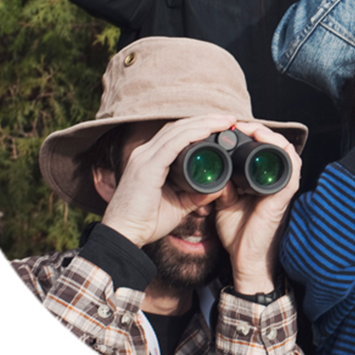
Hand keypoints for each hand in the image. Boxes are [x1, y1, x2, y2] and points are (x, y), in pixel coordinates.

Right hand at [100, 114, 236, 247]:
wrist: (123, 236)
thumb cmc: (147, 221)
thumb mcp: (179, 205)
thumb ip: (197, 195)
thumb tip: (219, 188)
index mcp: (151, 158)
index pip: (178, 133)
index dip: (200, 125)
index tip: (223, 125)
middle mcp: (146, 153)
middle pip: (179, 126)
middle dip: (206, 119)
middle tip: (230, 118)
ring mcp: (144, 158)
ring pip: (178, 131)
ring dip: (204, 123)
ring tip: (225, 120)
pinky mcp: (146, 168)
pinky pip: (171, 145)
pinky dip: (191, 135)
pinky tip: (206, 130)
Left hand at [213, 121, 301, 293]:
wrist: (246, 259)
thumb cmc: (239, 232)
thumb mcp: (224, 202)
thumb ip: (221, 186)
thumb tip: (214, 170)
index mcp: (261, 180)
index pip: (260, 148)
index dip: (248, 134)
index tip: (229, 127)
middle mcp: (275, 179)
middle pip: (274, 144)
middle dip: (257, 129)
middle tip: (237, 124)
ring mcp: (283, 185)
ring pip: (285, 148)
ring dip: (269, 134)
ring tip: (250, 127)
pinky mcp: (286, 193)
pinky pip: (292, 165)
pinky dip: (281, 149)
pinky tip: (265, 139)